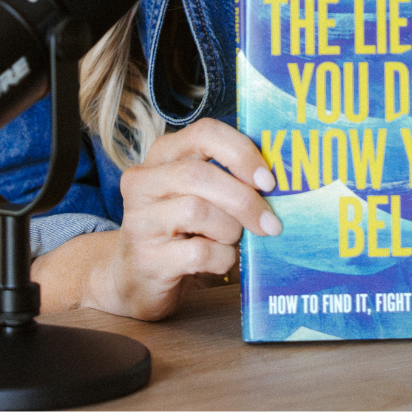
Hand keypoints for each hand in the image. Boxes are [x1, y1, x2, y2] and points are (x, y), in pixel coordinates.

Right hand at [30, 118, 279, 319]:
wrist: (135, 278)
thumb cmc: (181, 228)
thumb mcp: (199, 193)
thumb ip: (226, 177)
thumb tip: (275, 180)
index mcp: (163, 154)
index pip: (205, 133)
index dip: (241, 152)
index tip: (268, 180)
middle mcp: (144, 181)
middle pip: (200, 175)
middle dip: (244, 199)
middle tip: (270, 222)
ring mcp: (140, 220)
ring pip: (198, 211)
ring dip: (230, 230)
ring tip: (232, 240)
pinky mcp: (146, 259)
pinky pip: (198, 252)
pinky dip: (222, 258)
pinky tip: (220, 261)